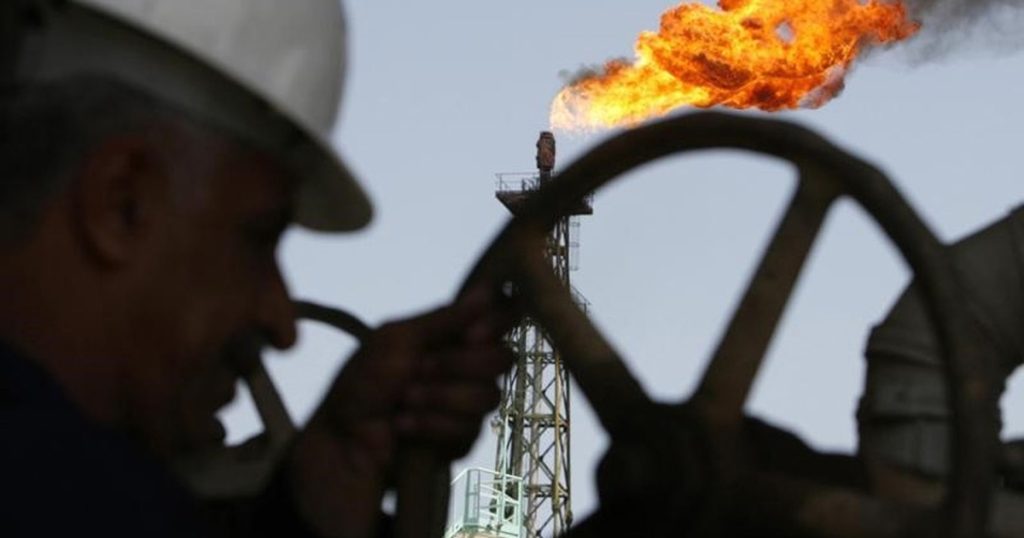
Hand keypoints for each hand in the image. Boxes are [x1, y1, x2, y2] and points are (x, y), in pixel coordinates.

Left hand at [285, 288, 513, 537]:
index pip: (501, 320)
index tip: (471, 335)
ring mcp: (466, 405)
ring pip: (488, 396)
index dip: (497, 324)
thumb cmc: (362, 382)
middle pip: (502, 359)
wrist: (342, 438)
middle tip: (419, 369)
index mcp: (452, 337)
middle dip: (458, 365)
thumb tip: (487, 291)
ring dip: (440, 397)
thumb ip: (444, 319)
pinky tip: (404, 425)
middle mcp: (466, 367)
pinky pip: (469, 428)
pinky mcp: (461, 440)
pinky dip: (431, 425)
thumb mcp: (396, 339)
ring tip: (404, 400)